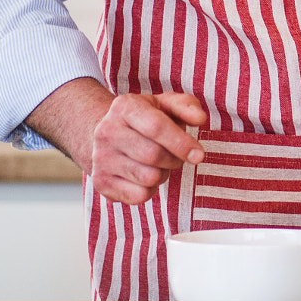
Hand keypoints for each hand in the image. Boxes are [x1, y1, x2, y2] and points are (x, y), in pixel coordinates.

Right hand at [29, 78, 207, 204]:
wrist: (110, 135)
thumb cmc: (147, 119)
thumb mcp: (166, 105)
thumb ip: (187, 106)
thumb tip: (200, 119)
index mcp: (125, 107)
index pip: (156, 127)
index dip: (181, 143)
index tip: (199, 155)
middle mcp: (107, 131)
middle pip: (153, 155)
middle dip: (174, 159)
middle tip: (174, 156)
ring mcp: (101, 158)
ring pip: (148, 177)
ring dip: (163, 174)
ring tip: (157, 164)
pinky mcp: (101, 182)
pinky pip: (139, 196)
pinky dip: (150, 190)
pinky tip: (144, 176)